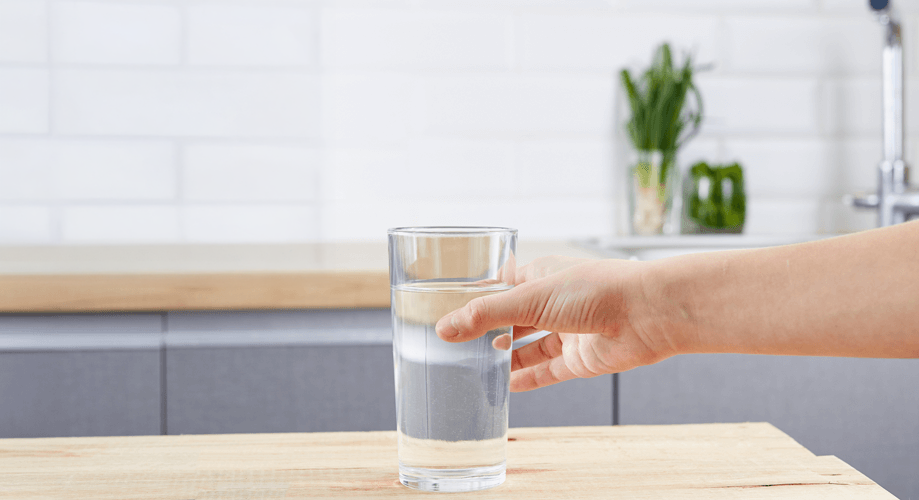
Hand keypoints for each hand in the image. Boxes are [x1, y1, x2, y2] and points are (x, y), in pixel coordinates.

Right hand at [435, 256, 677, 391]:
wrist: (647, 313)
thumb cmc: (595, 289)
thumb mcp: (530, 298)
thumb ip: (486, 315)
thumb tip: (445, 330)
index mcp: (541, 275)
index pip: (502, 286)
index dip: (478, 299)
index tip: (449, 313)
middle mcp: (554, 302)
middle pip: (513, 319)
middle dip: (489, 332)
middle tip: (456, 346)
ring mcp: (568, 331)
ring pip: (529, 347)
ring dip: (506, 358)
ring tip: (474, 369)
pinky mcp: (580, 359)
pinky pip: (548, 371)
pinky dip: (529, 379)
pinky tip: (508, 386)